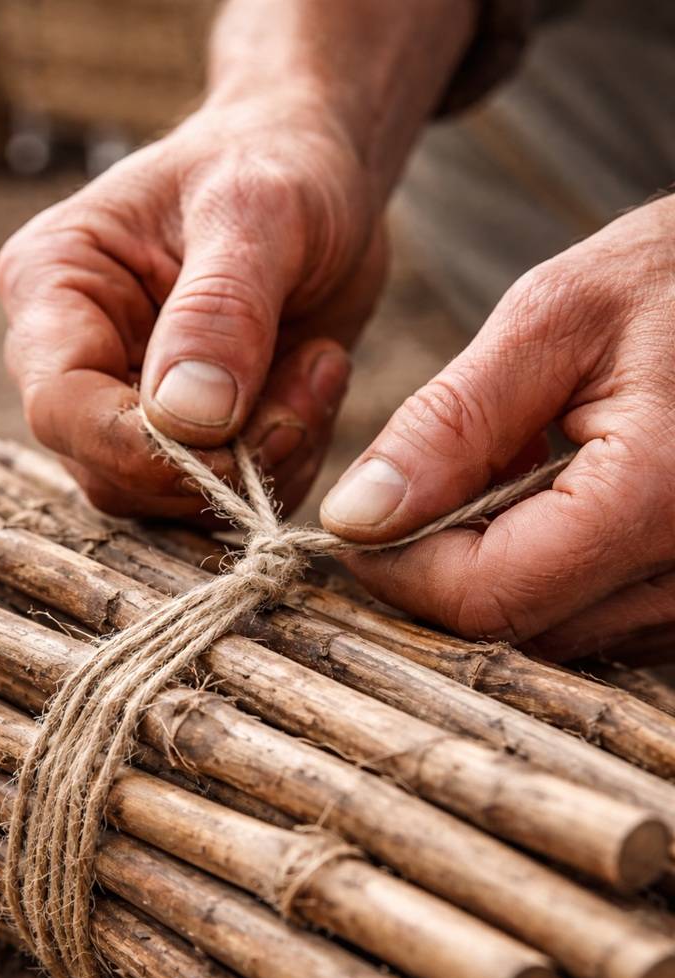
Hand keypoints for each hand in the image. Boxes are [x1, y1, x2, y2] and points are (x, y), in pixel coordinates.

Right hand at [0, 95, 384, 518]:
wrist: (321, 175)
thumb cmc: (278, 163)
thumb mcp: (258, 211)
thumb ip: (221, 310)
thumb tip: (186, 416)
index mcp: (54, 286)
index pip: (59, 407)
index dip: (140, 447)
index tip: (234, 435)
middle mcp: (76, 358)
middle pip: (111, 472)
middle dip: (219, 460)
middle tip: (308, 386)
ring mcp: (128, 406)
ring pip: (170, 499)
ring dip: (264, 461)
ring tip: (320, 367)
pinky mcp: (188, 438)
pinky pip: (224, 497)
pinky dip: (285, 463)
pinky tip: (318, 382)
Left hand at [321, 196, 674, 661]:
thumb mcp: (557, 317)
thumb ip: (451, 423)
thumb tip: (355, 518)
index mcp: (658, 499)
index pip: (487, 596)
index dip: (400, 569)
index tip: (361, 519)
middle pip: (515, 630)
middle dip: (442, 574)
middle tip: (424, 491)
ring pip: (554, 638)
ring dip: (498, 575)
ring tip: (511, 477)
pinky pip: (599, 624)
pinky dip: (552, 576)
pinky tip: (560, 503)